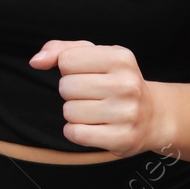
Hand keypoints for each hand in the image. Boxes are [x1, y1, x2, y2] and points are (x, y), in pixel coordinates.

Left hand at [29, 40, 168, 156]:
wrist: (153, 115)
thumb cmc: (116, 81)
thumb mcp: (95, 56)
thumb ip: (61, 50)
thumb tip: (36, 61)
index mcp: (121, 58)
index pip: (66, 60)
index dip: (69, 68)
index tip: (88, 74)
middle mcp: (127, 84)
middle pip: (66, 86)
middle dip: (71, 91)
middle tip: (93, 95)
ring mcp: (127, 113)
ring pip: (69, 111)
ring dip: (74, 112)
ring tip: (95, 110)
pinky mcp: (122, 138)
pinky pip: (75, 133)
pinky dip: (76, 131)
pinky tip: (93, 126)